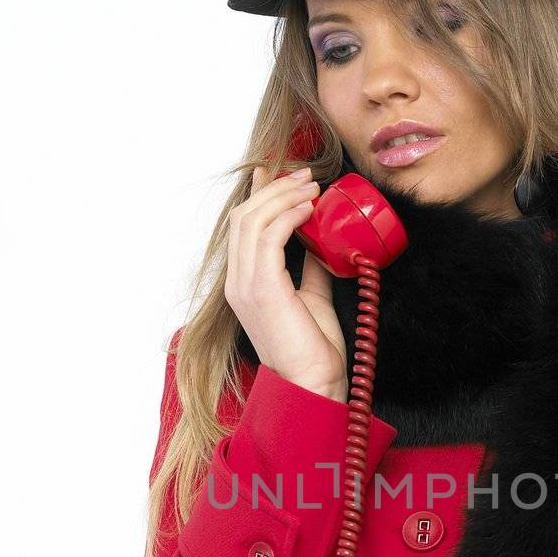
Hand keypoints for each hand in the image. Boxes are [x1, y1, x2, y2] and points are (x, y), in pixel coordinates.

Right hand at [224, 163, 347, 400]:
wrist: (312, 384)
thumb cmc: (313, 350)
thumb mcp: (312, 297)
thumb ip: (310, 267)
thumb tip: (319, 239)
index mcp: (245, 285)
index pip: (242, 228)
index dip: (257, 194)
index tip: (278, 171)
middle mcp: (238, 282)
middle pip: (244, 217)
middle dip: (275, 189)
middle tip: (306, 176)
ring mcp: (246, 285)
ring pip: (252, 220)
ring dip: (284, 196)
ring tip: (312, 187)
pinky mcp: (262, 289)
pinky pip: (269, 237)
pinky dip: (289, 215)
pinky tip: (309, 208)